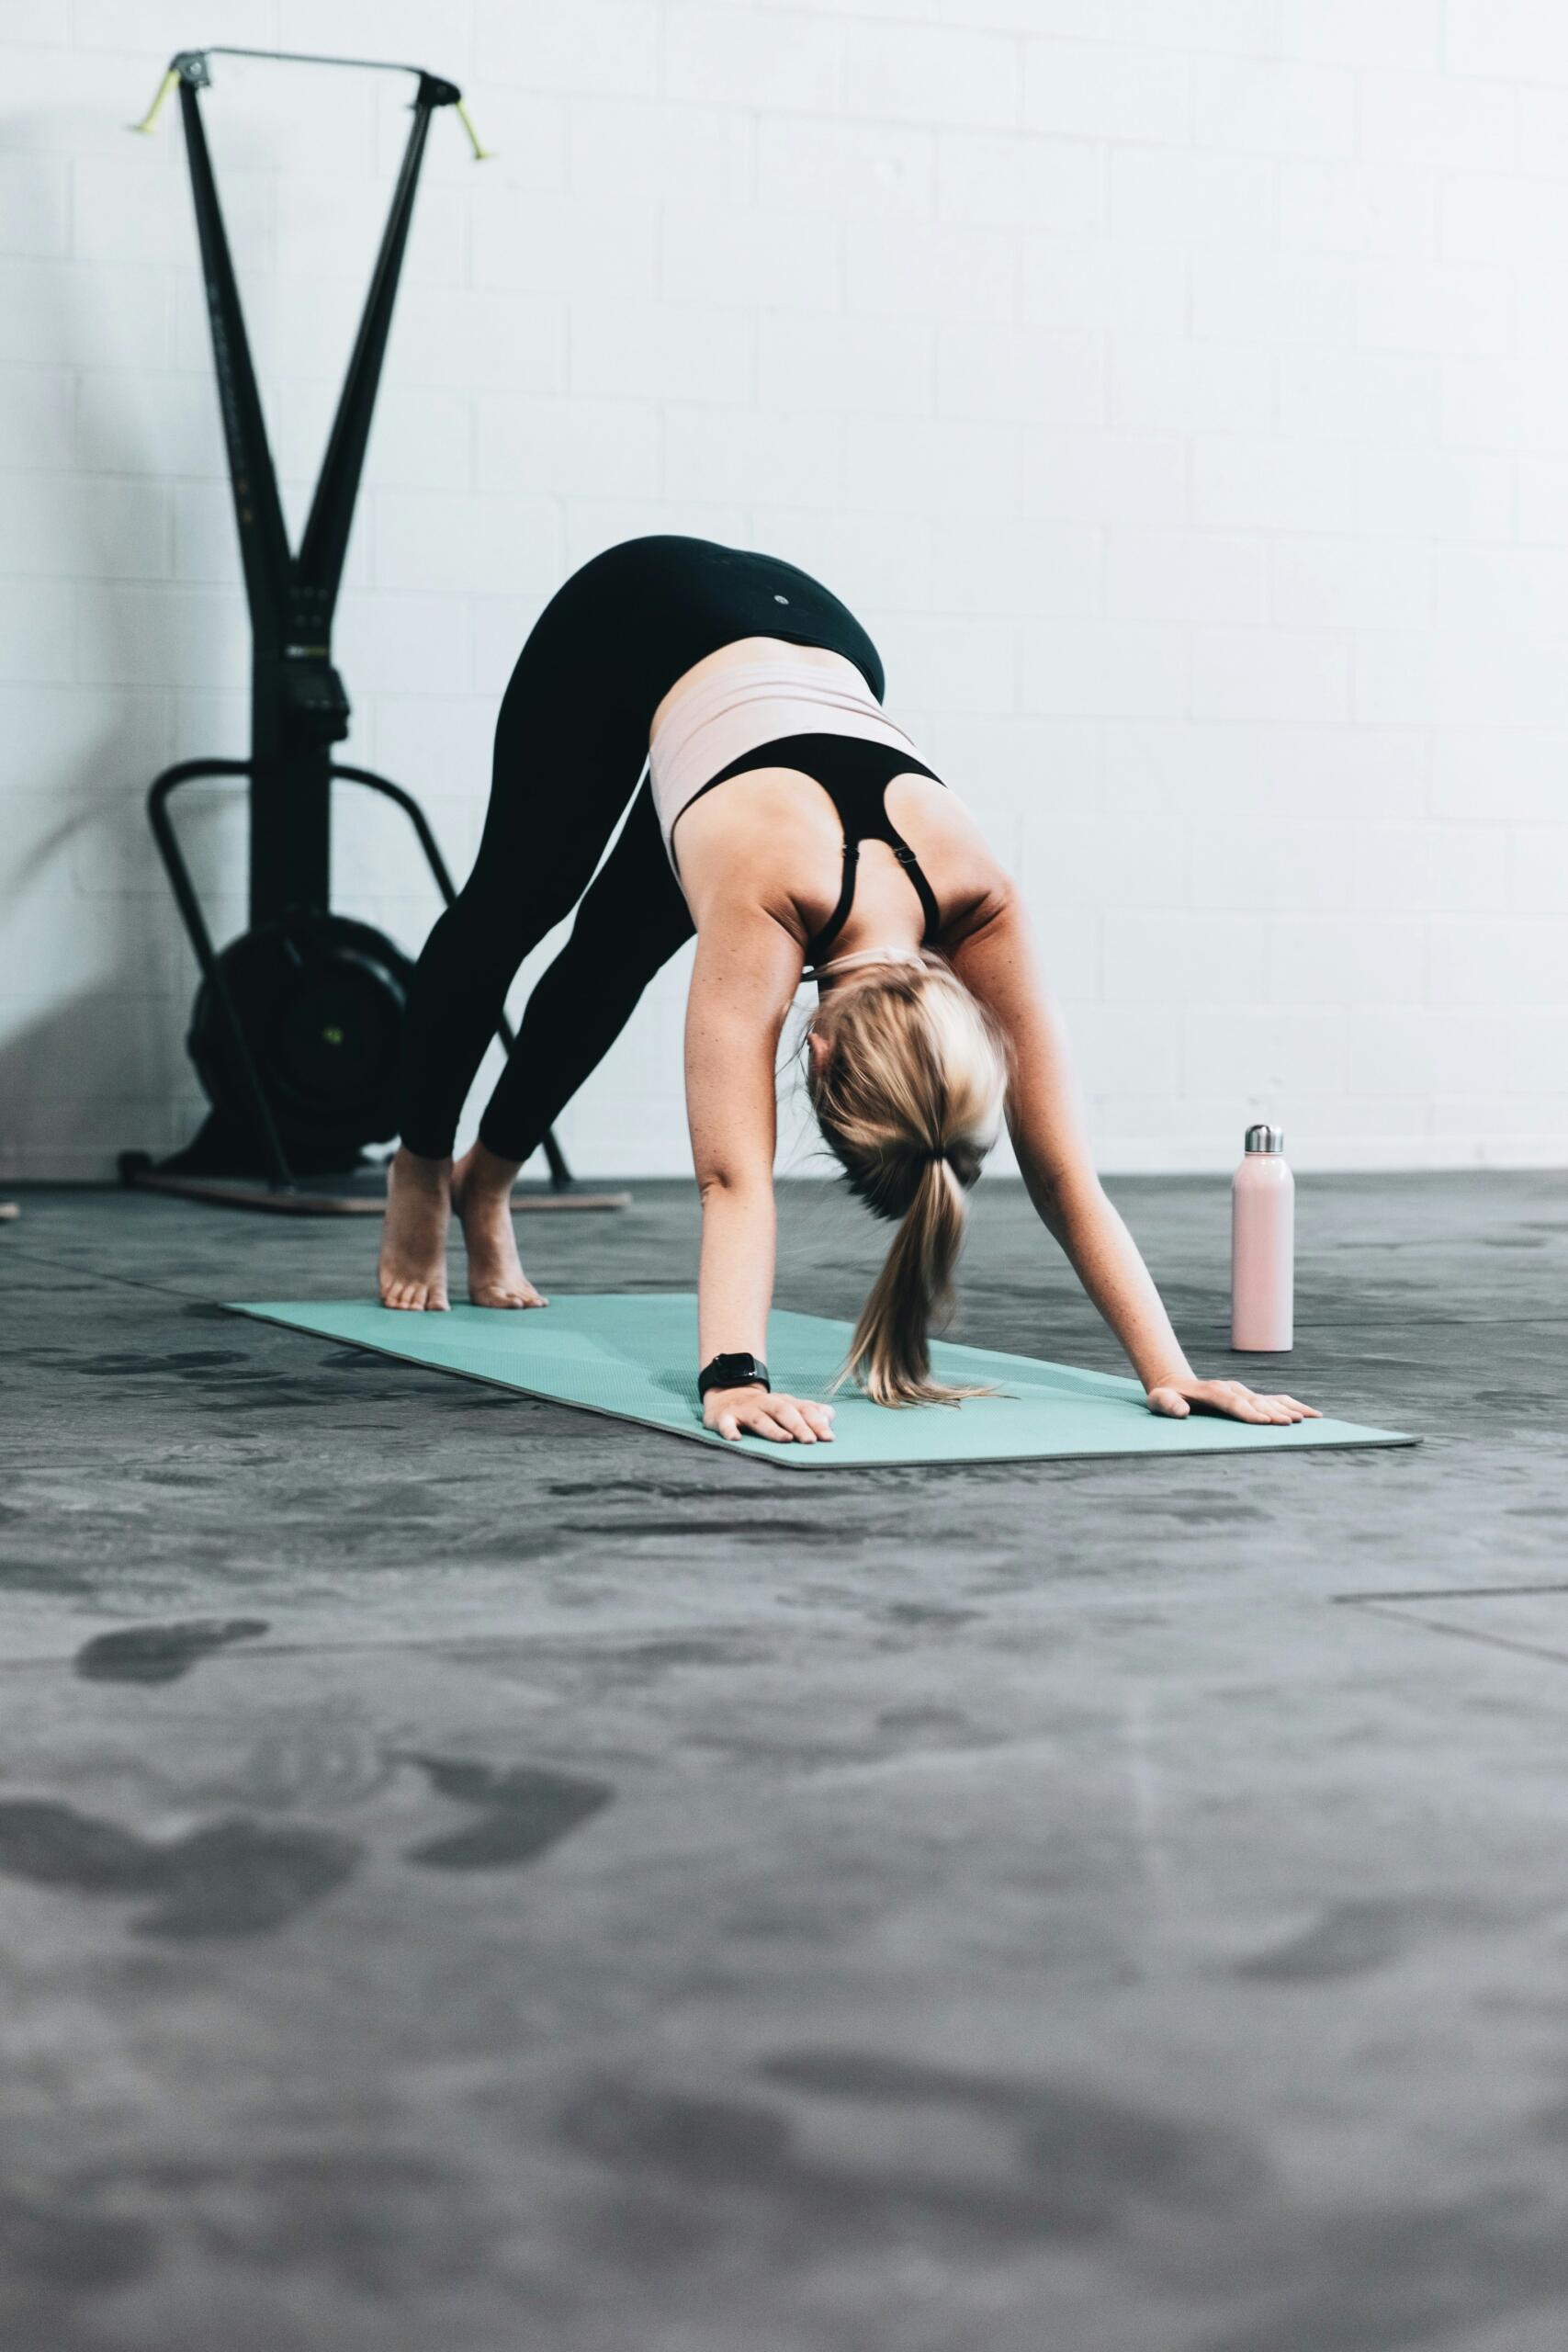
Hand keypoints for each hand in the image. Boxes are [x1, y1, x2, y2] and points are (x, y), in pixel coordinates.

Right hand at [702, 1386, 835, 1444]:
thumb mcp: (788, 1406)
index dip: (817, 1423)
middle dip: (798, 1426)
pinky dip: (730, 1430)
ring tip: (786, 1439)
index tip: (829, 1438)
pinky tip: (735, 1439)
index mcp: (784, 1402)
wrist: (728, 1394)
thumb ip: (810, 1411)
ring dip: (773, 1429)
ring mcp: (745, 1410)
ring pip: (760, 1418)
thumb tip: (830, 1417)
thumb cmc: (766, 1408)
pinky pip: (727, 1424)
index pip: (803, 1410)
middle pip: (784, 1412)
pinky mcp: (725, 1417)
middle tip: (810, 1441)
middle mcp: (766, 1404)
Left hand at [1145, 1374, 1321, 1425]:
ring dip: (1289, 1409)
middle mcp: (1232, 1389)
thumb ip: (1168, 1406)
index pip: (1232, 1402)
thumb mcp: (1159, 1401)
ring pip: (1270, 1400)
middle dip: (1272, 1413)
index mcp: (1212, 1391)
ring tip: (1308, 1419)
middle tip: (1291, 1424)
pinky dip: (1294, 1406)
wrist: (1176, 1385)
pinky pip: (1276, 1400)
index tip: (1263, 1421)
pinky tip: (1312, 1415)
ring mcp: (1243, 1391)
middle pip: (1256, 1401)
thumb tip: (1182, 1412)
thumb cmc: (1167, 1398)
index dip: (1247, 1412)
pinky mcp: (1251, 1397)